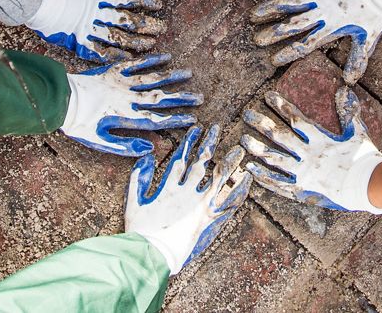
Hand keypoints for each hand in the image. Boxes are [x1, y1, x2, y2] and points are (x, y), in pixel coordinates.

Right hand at [28, 0, 166, 62]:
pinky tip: (129, 58)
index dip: (145, 1)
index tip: (159, 4)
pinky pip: (102, 52)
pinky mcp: (80, 43)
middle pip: (129, 20)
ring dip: (137, 42)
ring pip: (120, 38)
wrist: (36, 3)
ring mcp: (91, 29)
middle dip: (147, 25)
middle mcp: (99, 13)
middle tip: (162, 28)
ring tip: (152, 43)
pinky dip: (116, 55)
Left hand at [60, 54, 201, 156]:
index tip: (193, 118)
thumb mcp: (100, 141)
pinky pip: (136, 64)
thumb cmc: (78, 124)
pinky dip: (152, 60)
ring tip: (189, 74)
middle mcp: (128, 98)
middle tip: (200, 97)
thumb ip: (126, 146)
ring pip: (152, 79)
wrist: (59, 99)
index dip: (176, 119)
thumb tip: (151, 149)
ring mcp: (121, 82)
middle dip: (182, 98)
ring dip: (172, 77)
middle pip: (160, 98)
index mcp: (126, 116)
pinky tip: (166, 56)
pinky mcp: (113, 70)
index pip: (157, 119)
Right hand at [126, 125, 252, 273]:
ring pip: (219, 178)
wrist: (152, 254)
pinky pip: (229, 202)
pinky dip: (240, 189)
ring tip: (239, 148)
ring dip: (229, 162)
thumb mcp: (134, 203)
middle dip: (209, 143)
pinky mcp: (210, 219)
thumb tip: (147, 157)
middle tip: (216, 128)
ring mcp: (200, 205)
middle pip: (201, 163)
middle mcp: (187, 192)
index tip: (196, 129)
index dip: (189, 143)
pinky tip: (248, 178)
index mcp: (169, 187)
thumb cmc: (141, 232)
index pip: (181, 159)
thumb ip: (138, 178)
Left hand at [241, 88, 381, 213]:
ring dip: (257, 148)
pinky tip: (250, 169)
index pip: (296, 119)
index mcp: (320, 140)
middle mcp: (308, 155)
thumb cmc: (366, 159)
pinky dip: (263, 176)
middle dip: (261, 123)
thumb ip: (349, 112)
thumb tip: (344, 90)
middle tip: (246, 114)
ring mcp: (303, 174)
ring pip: (274, 159)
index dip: (281, 106)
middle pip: (279, 136)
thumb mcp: (358, 132)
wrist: (370, 188)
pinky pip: (278, 184)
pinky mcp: (302, 190)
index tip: (267, 96)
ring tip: (242, 140)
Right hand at [249, 0, 381, 82]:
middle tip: (257, 40)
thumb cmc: (375, 13)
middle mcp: (321, 12)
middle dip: (273, 33)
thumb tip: (350, 81)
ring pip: (290, 3)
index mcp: (332, 28)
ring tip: (254, 15)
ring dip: (270, 9)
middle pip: (293, 25)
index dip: (288, 53)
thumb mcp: (368, 38)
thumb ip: (358, 59)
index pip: (305, 44)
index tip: (274, 60)